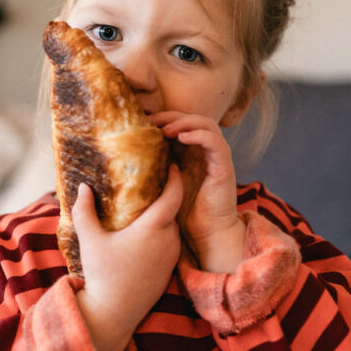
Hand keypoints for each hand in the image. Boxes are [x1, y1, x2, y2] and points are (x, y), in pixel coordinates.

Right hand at [71, 164, 182, 350]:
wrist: (113, 314)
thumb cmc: (102, 275)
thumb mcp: (90, 240)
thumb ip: (84, 211)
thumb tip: (82, 188)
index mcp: (153, 229)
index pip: (173, 195)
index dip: (175, 177)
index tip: (172, 164)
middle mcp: (168, 240)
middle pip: (173, 211)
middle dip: (166, 195)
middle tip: (153, 182)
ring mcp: (171, 257)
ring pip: (171, 228)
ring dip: (162, 217)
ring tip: (147, 207)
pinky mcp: (169, 271)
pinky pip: (170, 244)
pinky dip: (161, 234)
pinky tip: (145, 234)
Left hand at [151, 111, 245, 275]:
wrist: (207, 235)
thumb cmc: (184, 214)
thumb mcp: (162, 185)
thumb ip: (153, 169)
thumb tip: (125, 159)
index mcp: (191, 153)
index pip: (180, 124)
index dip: (162, 118)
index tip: (142, 122)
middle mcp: (205, 152)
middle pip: (191, 118)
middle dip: (171, 116)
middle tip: (151, 121)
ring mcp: (216, 157)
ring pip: (206, 123)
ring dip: (184, 121)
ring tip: (166, 130)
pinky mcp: (224, 166)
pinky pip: (215, 141)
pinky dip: (199, 134)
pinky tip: (181, 137)